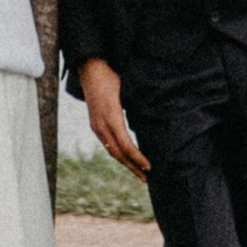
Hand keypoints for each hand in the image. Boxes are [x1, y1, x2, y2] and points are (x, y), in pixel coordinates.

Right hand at [80, 55, 149, 180]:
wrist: (90, 68)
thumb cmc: (112, 75)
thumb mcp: (127, 88)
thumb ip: (138, 104)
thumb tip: (156, 117)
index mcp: (112, 117)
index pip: (126, 145)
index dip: (137, 158)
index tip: (149, 166)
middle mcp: (102, 125)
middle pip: (118, 153)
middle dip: (133, 167)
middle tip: (147, 178)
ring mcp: (97, 126)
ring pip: (112, 151)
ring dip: (126, 163)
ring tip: (139, 172)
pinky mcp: (95, 124)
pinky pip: (108, 144)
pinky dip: (119, 154)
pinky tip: (127, 158)